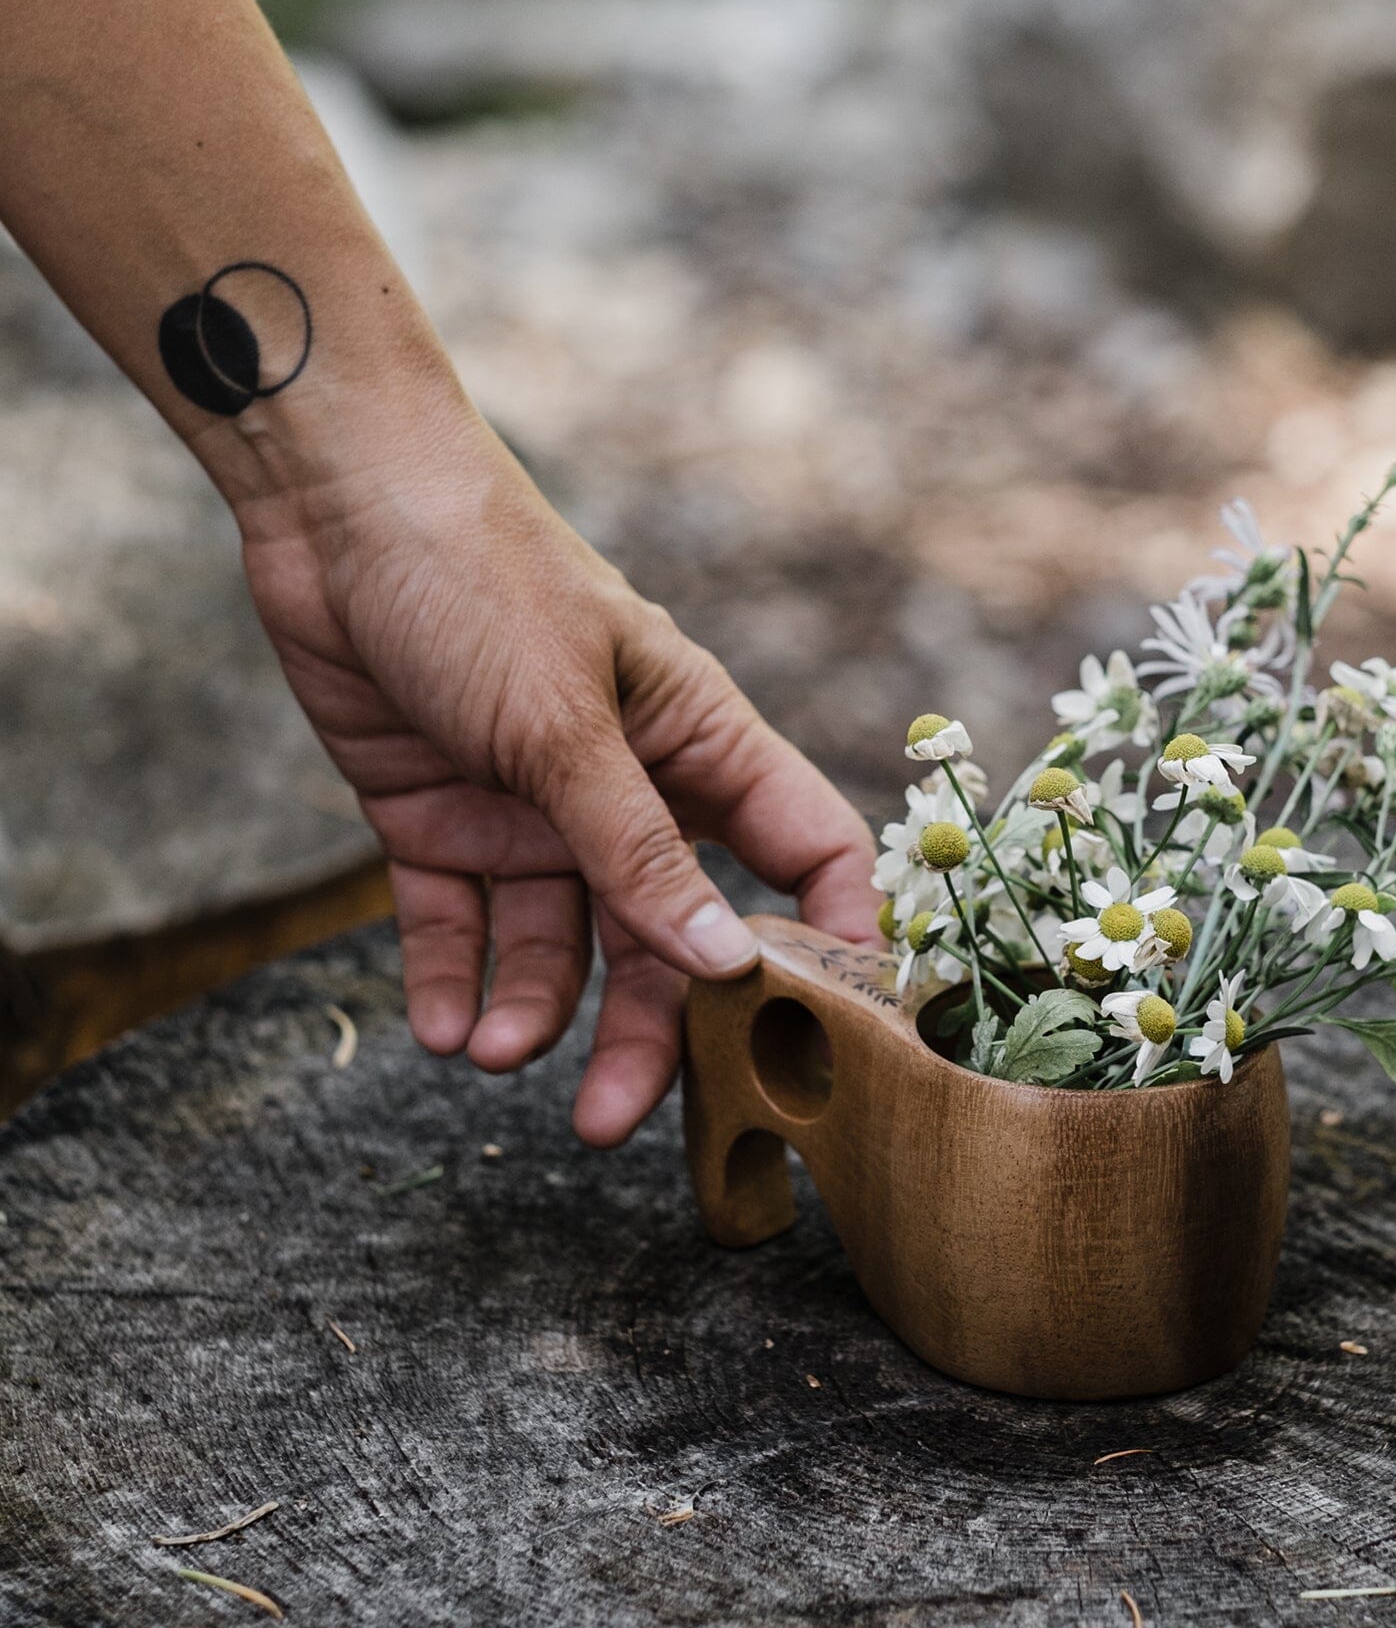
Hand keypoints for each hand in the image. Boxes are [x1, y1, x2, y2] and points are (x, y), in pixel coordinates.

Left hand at [232, 414, 878, 1145]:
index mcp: (698, 744)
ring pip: (560, 945)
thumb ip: (643, 854)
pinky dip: (453, 980)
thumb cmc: (484, 578)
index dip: (827, 936)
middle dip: (643, 1028)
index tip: (829, 1033)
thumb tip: (730, 966)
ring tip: (490, 1057)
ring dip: (533, 1013)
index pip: (803, 850)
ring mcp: (534, 811)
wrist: (334, 505)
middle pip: (665, 935)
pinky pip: (459, 925)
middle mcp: (628, 790)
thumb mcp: (567, 727)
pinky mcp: (443, 821)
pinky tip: (442, 1029)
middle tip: (611, 1122)